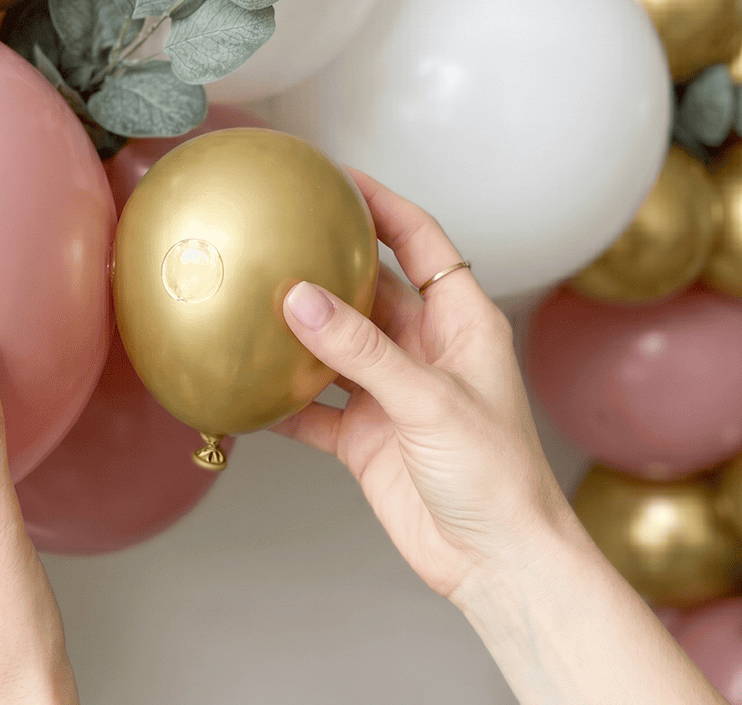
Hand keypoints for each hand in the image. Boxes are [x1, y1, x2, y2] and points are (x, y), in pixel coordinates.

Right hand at [273, 169, 577, 603]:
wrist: (497, 564)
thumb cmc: (497, 478)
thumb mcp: (429, 403)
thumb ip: (361, 351)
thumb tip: (299, 299)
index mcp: (462, 325)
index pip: (422, 244)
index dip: (383, 206)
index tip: (338, 177)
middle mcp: (425, 353)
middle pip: (369, 291)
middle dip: (326, 265)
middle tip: (276, 236)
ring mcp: (392, 397)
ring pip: (334, 349)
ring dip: (296, 333)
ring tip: (246, 304)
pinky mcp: (366, 441)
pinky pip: (312, 410)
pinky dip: (280, 401)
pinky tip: (243, 389)